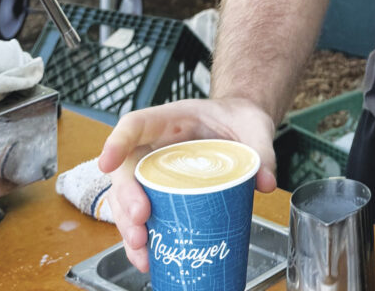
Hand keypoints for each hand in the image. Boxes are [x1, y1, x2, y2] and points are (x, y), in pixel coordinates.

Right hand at [97, 97, 277, 272]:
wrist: (242, 124)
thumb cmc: (239, 117)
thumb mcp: (254, 125)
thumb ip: (261, 149)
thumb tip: (266, 183)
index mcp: (171, 119)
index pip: (134, 125)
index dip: (116, 143)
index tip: (107, 164)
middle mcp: (154, 145)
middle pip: (125, 170)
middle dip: (126, 198)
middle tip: (140, 221)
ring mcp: (154, 170)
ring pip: (126, 198)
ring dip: (128, 227)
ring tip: (142, 249)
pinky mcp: (161, 192)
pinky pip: (142, 215)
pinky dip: (143, 238)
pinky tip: (149, 257)